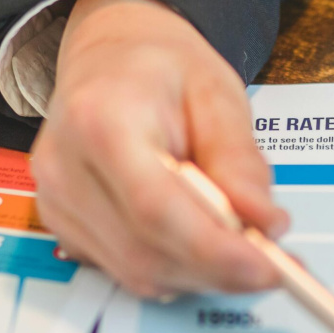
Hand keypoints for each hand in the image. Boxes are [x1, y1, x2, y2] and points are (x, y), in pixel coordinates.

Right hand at [30, 0, 288, 296]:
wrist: (110, 57)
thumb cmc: (159, 70)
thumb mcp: (217, 95)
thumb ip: (240, 162)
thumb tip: (265, 223)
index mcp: (102, 119)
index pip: (155, 207)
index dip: (214, 250)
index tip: (266, 267)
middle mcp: (65, 167)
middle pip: (147, 251)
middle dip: (219, 269)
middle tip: (276, 266)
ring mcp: (58, 202)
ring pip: (140, 272)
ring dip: (203, 275)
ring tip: (248, 252)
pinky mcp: (64, 227)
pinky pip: (128, 271)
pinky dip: (177, 270)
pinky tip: (206, 247)